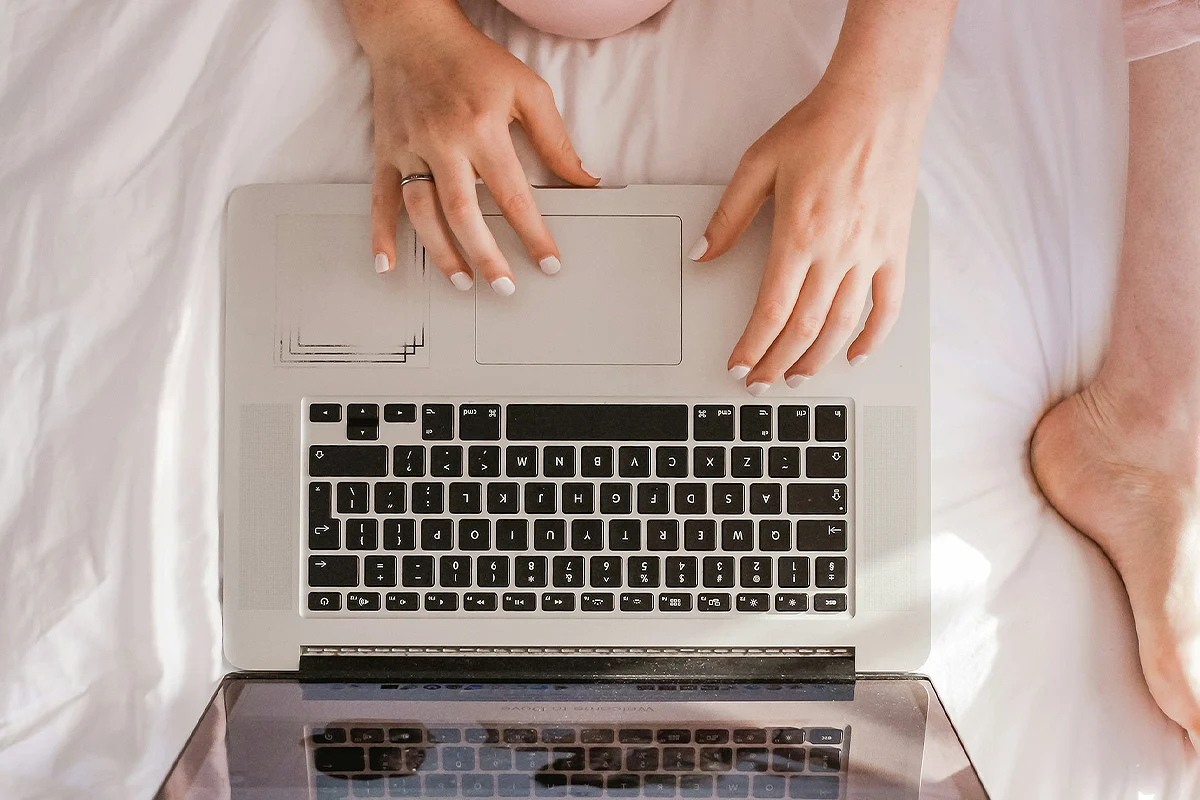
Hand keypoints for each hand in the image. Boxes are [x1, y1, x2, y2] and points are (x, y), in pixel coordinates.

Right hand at [358, 3, 595, 292]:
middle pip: (464, 213)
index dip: (533, 234)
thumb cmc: (472, 60)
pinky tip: (387, 263)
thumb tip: (584, 181)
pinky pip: (380, 198)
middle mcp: (443, 142)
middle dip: (486, 256)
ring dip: (442, 253)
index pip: (513, 195)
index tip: (548, 263)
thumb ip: (556, 141)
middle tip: (505, 287)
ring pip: (422, 213)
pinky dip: (380, 234)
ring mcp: (410, 149)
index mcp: (482, 129)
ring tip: (463, 281)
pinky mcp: (385, 151)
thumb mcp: (528, 90)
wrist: (413, 30)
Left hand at [691, 79, 922, 391]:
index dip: (754, 346)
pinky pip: (888, 304)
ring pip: (843, 324)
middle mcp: (836, 251)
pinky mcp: (895, 248)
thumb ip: (729, 216)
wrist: (877, 102)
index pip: (772, 310)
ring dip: (818, 359)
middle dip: (779, 362)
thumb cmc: (819, 126)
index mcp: (798, 235)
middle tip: (761, 382)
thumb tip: (703, 254)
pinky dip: (874, 336)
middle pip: (805, 327)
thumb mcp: (758, 164)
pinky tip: (856, 355)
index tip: (740, 366)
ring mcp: (870, 253)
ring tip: (797, 378)